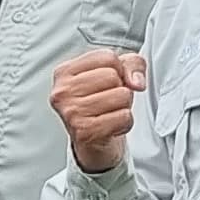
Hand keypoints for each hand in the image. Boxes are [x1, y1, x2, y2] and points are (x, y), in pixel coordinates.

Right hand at [53, 49, 148, 172]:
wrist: (92, 142)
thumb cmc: (101, 104)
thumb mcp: (115, 75)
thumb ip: (132, 64)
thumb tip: (136, 82)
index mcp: (64, 72)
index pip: (107, 57)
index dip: (118, 70)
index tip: (108, 84)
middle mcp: (62, 91)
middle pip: (113, 76)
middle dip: (120, 89)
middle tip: (108, 101)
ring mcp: (71, 112)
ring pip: (121, 95)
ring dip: (124, 106)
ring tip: (110, 113)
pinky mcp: (84, 131)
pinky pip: (124, 117)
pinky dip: (126, 122)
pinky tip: (112, 126)